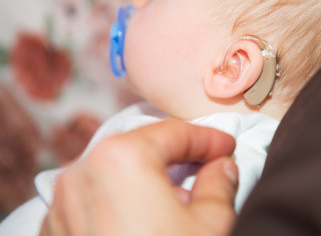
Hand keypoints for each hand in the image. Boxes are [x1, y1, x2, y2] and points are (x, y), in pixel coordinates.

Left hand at [40, 118, 238, 235]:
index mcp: (121, 159)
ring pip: (114, 173)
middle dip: (176, 155)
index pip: (174, 132)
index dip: (208, 138)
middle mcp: (82, 174)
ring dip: (148, 177)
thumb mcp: (211, 225)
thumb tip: (222, 168)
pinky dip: (121, 200)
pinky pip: (93, 200)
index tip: (228, 146)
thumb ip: (219, 184)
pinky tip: (145, 221)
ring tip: (179, 197)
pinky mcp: (56, 232)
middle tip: (207, 165)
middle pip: (140, 148)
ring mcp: (62, 205)